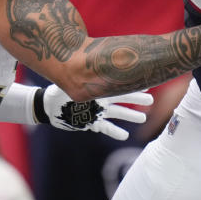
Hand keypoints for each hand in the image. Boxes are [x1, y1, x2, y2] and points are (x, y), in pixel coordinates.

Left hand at [37, 85, 152, 140]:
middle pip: (123, 98)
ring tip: (142, 118)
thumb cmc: (58, 91)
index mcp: (98, 87)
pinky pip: (106, 128)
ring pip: (118, 113)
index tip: (145, 82)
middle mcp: (101, 99)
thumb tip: (84, 63)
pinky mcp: (92, 123)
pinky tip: (125, 136)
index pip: (118, 84)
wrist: (49, 106)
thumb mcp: (69, 82)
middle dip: (137, 99)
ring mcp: (98, 111)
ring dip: (130, 116)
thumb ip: (79, 75)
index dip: (131, 83)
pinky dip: (115, 132)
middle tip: (151, 101)